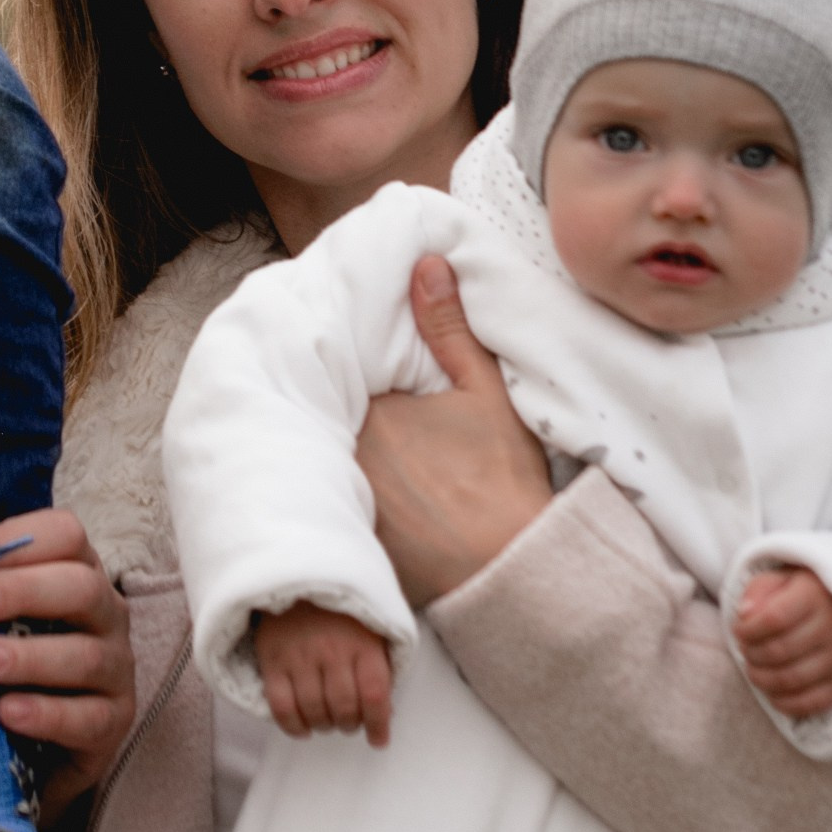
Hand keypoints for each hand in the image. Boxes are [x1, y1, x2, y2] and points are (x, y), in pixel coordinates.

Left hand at [0, 504, 137, 831]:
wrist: (8, 755)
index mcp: (65, 571)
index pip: (63, 533)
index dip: (15, 538)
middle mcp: (101, 613)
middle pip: (80, 585)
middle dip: (22, 590)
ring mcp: (112, 670)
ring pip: (86, 654)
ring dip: (29, 655)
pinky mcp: (109, 726)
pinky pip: (88, 717)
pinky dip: (47, 713)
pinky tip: (7, 714)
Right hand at [252, 600, 395, 744]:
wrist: (298, 575)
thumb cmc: (342, 611)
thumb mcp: (372, 629)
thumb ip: (380, 667)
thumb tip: (385, 713)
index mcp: (363, 642)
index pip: (374, 696)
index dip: (378, 725)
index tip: (378, 741)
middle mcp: (332, 650)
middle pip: (344, 708)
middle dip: (349, 725)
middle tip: (348, 722)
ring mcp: (299, 656)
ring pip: (314, 710)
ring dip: (324, 725)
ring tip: (327, 721)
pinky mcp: (272, 659)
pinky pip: (281, 707)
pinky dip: (293, 726)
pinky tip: (303, 728)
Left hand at [354, 257, 552, 606]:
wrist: (510, 567)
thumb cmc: (501, 479)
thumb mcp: (483, 391)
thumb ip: (449, 328)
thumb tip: (425, 264)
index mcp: (369, 412)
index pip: (337, 374)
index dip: (343, 365)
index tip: (351, 360)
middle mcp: (341, 455)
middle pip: (324, 416)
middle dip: (332, 406)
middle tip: (348, 399)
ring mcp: (339, 500)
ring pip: (322, 459)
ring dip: (327, 447)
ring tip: (346, 441)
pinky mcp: (346, 538)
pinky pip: (326, 501)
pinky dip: (330, 491)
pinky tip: (342, 487)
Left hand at [734, 564, 831, 720]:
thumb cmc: (804, 594)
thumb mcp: (782, 579)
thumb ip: (760, 589)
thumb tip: (745, 614)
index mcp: (815, 596)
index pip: (774, 618)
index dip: (748, 629)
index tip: (739, 631)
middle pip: (779, 651)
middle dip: (751, 654)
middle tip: (745, 650)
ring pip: (791, 679)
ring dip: (761, 679)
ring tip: (754, 669)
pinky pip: (810, 703)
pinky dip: (784, 702)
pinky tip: (772, 690)